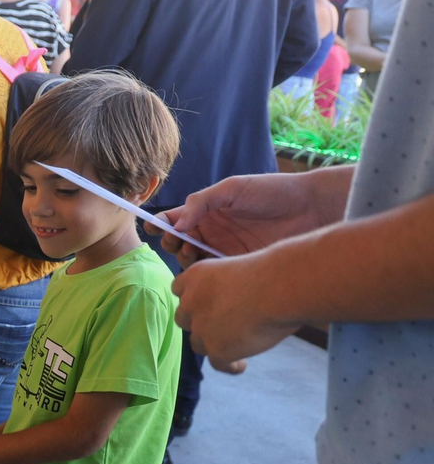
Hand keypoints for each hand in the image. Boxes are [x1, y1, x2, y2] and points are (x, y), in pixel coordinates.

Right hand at [151, 173, 337, 267]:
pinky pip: (214, 275)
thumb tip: (176, 223)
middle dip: (170, 242)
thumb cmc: (272, 192)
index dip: (160, 223)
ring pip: (192, 261)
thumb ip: (201, 202)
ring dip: (183, 258)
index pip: (175, 219)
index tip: (153, 226)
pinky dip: (204, 273)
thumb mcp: (232, 188)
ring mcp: (223, 251)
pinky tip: (206, 267)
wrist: (310, 209)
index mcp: (206, 212)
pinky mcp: (238, 267)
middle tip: (176, 241)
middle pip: (178, 243)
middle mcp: (211, 233)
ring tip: (190, 252)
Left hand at [173, 253, 298, 373]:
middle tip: (220, 325)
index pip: (179, 289)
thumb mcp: (237, 269)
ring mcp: (202, 328)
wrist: (281, 287)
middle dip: (199, 322)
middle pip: (184, 319)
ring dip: (212, 344)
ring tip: (234, 345)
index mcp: (195, 276)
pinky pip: (219, 364)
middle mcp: (191, 302)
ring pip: (198, 343)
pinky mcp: (217, 349)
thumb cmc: (271, 271)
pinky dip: (230, 365)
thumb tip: (234, 302)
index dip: (193, 298)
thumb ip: (226, 286)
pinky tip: (242, 365)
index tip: (207, 302)